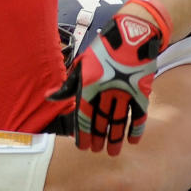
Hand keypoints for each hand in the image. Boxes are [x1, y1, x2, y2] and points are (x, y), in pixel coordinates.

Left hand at [49, 12, 162, 155]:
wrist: (132, 37)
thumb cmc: (102, 51)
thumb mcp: (81, 65)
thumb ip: (68, 85)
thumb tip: (49, 98)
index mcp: (89, 85)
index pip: (84, 116)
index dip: (83, 133)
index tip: (83, 147)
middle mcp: (106, 92)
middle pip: (101, 121)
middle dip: (98, 138)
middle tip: (97, 152)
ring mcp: (125, 93)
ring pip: (119, 122)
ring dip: (115, 139)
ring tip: (112, 153)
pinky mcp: (141, 92)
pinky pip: (139, 116)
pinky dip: (136, 129)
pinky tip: (133, 141)